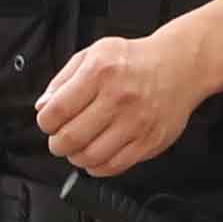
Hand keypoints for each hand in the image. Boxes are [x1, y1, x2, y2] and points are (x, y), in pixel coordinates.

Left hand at [31, 27, 206, 182]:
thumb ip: (63, 80)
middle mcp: (119, 97)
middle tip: (60, 139)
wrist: (179, 66)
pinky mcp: (149, 141)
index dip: (45, 123)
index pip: (56, 111)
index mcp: (100, 72)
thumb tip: (42, 107)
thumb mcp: (93, 54)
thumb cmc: (135, 60)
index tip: (49, 123)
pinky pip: (114, 166)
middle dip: (57, 144)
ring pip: (90, 157)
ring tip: (78, 148)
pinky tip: (97, 155)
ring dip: (76, 157)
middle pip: (70, 138)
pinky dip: (97, 167)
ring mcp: (136, 122)